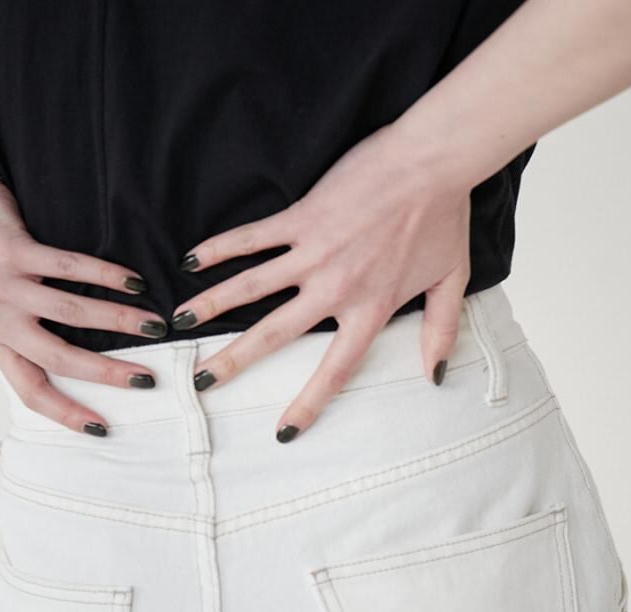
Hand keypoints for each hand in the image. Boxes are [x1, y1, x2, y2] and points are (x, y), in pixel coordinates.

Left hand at [0, 179, 165, 435]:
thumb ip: (22, 342)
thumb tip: (77, 370)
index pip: (30, 390)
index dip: (65, 413)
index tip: (101, 427)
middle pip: (58, 358)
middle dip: (106, 372)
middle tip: (146, 379)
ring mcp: (6, 285)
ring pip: (71, 313)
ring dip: (119, 321)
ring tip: (154, 327)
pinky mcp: (13, 249)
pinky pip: (68, 265)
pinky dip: (107, 276)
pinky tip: (135, 284)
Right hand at [170, 123, 472, 440]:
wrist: (432, 161)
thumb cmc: (444, 219)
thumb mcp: (451, 282)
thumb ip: (440, 332)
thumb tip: (436, 375)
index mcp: (370, 309)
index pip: (334, 371)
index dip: (307, 404)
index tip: (283, 431)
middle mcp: (336, 288)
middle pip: (275, 334)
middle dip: (235, 361)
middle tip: (202, 382)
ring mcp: (314, 251)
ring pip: (252, 286)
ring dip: (212, 305)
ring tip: (179, 321)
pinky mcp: (302, 216)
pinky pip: (253, 236)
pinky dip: (220, 248)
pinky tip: (191, 259)